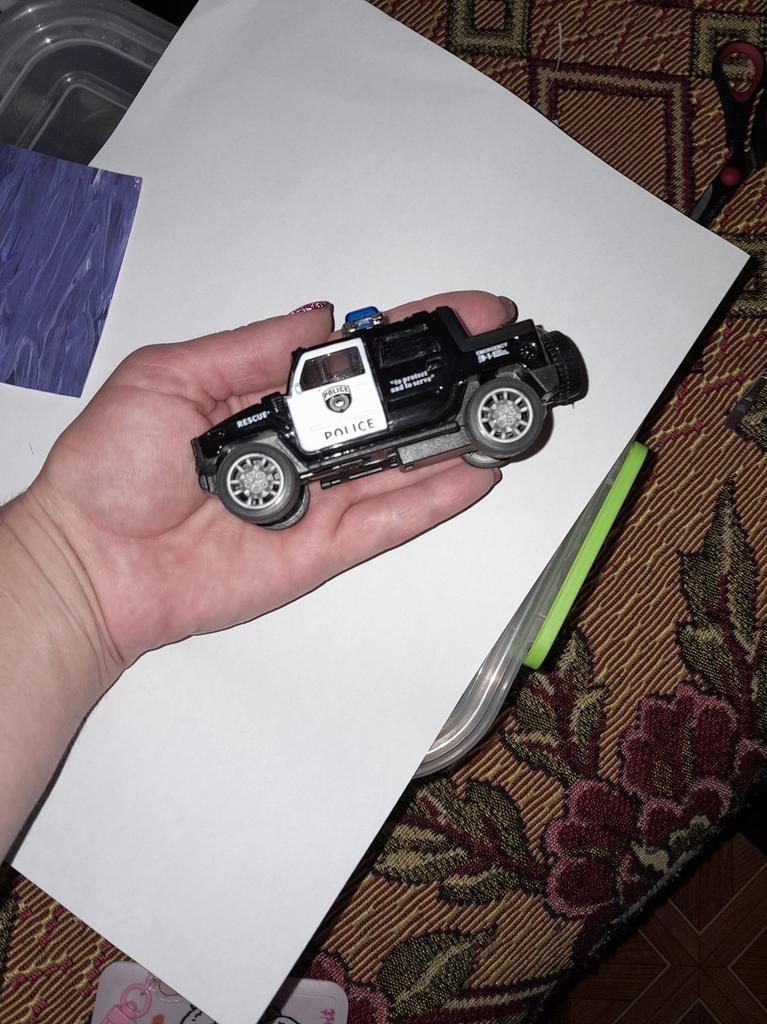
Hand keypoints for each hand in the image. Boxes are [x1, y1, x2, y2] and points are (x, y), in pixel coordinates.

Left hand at [23, 290, 512, 673]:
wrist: (93, 561)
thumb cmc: (111, 469)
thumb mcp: (168, 377)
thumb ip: (248, 346)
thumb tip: (319, 314)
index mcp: (270, 395)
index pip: (357, 357)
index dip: (412, 335)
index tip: (464, 315)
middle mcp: (305, 446)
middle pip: (393, 410)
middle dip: (452, 382)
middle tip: (502, 359)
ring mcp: (321, 498)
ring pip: (403, 466)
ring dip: (457, 438)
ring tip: (506, 410)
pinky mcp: (324, 548)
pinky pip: (388, 521)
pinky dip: (433, 499)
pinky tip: (473, 471)